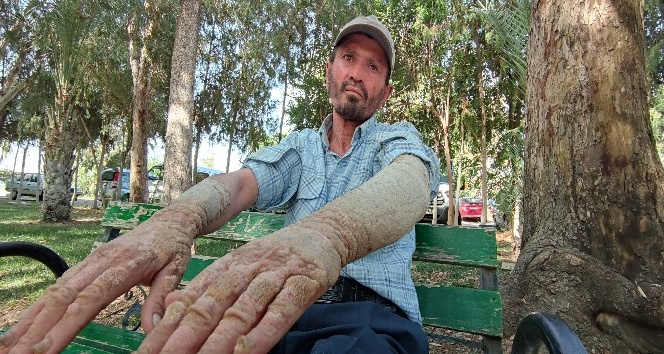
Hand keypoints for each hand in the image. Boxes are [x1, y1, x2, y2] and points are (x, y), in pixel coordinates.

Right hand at [0, 219, 193, 353]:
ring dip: (32, 318)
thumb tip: (153, 328)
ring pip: (55, 290)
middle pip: (64, 295)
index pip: (91, 298)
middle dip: (39, 327)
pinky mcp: (87, 262)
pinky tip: (26, 324)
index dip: (67, 323)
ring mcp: (91, 260)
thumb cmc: (174, 247)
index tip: (48, 348)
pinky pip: (59, 284)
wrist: (170, 220)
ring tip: (11, 345)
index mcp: (127, 264)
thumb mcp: (177, 270)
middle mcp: (102, 260)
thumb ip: (163, 297)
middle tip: (18, 353)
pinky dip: (40, 306)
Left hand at [136, 225, 341, 353]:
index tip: (146, 352)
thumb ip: (209, 286)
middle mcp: (246, 269)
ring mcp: (275, 275)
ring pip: (243, 309)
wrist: (323, 232)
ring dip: (219, 340)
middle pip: (210, 306)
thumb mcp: (240, 265)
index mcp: (227, 267)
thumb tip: (171, 306)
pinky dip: (263, 333)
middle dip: (183, 337)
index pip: (191, 300)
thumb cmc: (278, 257)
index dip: (167, 328)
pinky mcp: (305, 282)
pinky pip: (282, 310)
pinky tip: (247, 353)